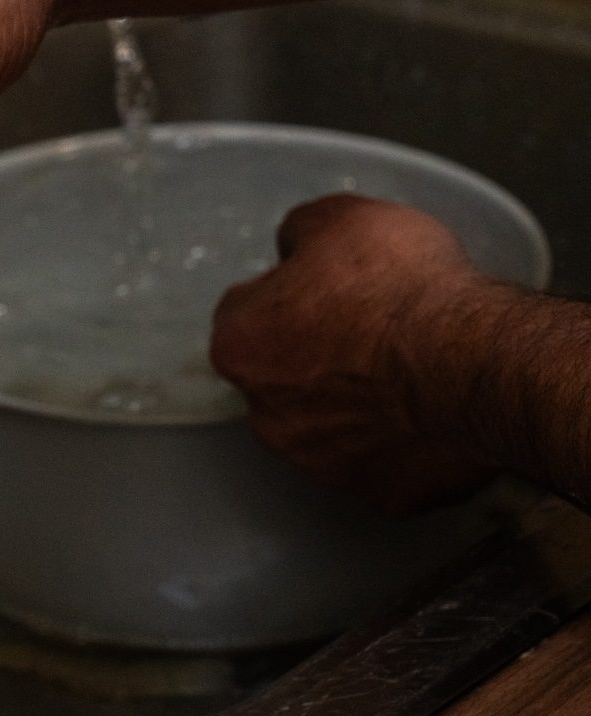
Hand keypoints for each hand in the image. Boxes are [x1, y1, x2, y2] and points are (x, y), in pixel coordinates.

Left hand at [209, 194, 499, 513]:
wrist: (476, 361)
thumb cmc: (401, 288)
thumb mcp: (338, 220)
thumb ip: (299, 235)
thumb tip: (295, 248)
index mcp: (240, 346)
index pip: (248, 314)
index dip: (292, 296)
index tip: (331, 290)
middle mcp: (266, 416)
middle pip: (284, 378)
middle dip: (319, 358)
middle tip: (375, 333)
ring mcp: (322, 464)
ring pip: (331, 427)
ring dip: (357, 406)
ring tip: (410, 374)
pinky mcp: (380, 496)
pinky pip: (387, 464)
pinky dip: (406, 445)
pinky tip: (434, 417)